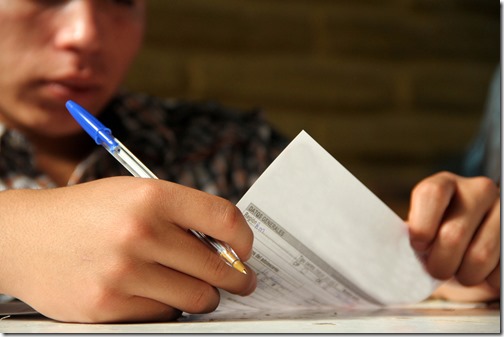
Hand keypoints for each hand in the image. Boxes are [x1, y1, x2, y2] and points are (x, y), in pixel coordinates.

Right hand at [0, 177, 255, 322]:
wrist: (23, 237)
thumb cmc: (86, 213)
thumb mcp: (133, 195)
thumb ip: (181, 216)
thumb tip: (227, 247)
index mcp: (151, 195)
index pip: (224, 218)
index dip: (244, 239)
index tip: (246, 250)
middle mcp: (139, 231)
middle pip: (218, 267)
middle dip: (236, 278)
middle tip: (240, 281)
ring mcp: (123, 271)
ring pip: (197, 298)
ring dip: (203, 296)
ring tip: (194, 287)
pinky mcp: (108, 305)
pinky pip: (164, 315)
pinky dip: (166, 307)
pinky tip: (151, 292)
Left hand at [407, 172, 499, 301]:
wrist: (473, 238)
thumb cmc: (437, 233)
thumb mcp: (422, 224)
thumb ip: (412, 233)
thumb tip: (393, 254)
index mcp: (445, 183)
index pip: (431, 194)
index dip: (421, 225)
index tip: (418, 245)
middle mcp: (478, 190)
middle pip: (453, 234)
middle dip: (440, 263)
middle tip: (436, 269)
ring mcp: (502, 210)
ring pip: (480, 256)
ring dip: (464, 275)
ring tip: (458, 271)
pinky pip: (500, 269)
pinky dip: (487, 279)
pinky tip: (479, 270)